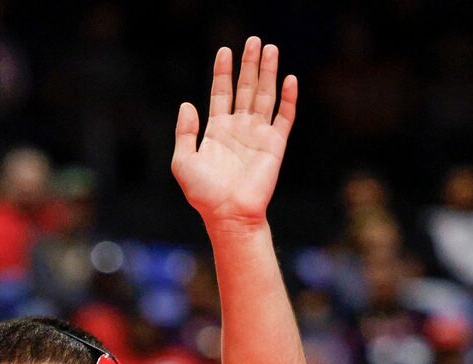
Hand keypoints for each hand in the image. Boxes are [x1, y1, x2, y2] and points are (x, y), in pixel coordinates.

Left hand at [172, 37, 295, 229]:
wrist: (228, 214)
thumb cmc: (204, 193)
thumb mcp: (183, 162)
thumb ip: (184, 133)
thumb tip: (187, 104)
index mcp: (216, 131)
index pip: (221, 93)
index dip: (223, 72)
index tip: (224, 50)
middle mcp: (238, 128)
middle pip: (245, 88)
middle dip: (249, 64)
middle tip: (252, 40)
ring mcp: (258, 134)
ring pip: (264, 95)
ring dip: (267, 72)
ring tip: (270, 48)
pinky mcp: (275, 144)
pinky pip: (284, 116)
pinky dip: (288, 98)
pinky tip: (289, 79)